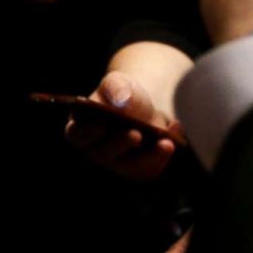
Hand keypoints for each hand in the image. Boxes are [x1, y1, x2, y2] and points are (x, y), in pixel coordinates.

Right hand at [64, 71, 184, 180]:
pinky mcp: (138, 168)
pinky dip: (164, 152)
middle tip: (135, 134)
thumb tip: (122, 102)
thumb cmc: (122, 94)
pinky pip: (151, 168)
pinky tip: (174, 130)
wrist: (143, 106)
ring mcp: (118, 162)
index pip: (78, 135)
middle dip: (120, 144)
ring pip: (130, 167)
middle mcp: (96, 150)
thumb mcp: (118, 83)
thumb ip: (116, 88)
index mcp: (82, 128)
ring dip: (149, 156)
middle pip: (104, 153)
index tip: (103, 125)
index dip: (89, 133)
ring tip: (167, 142)